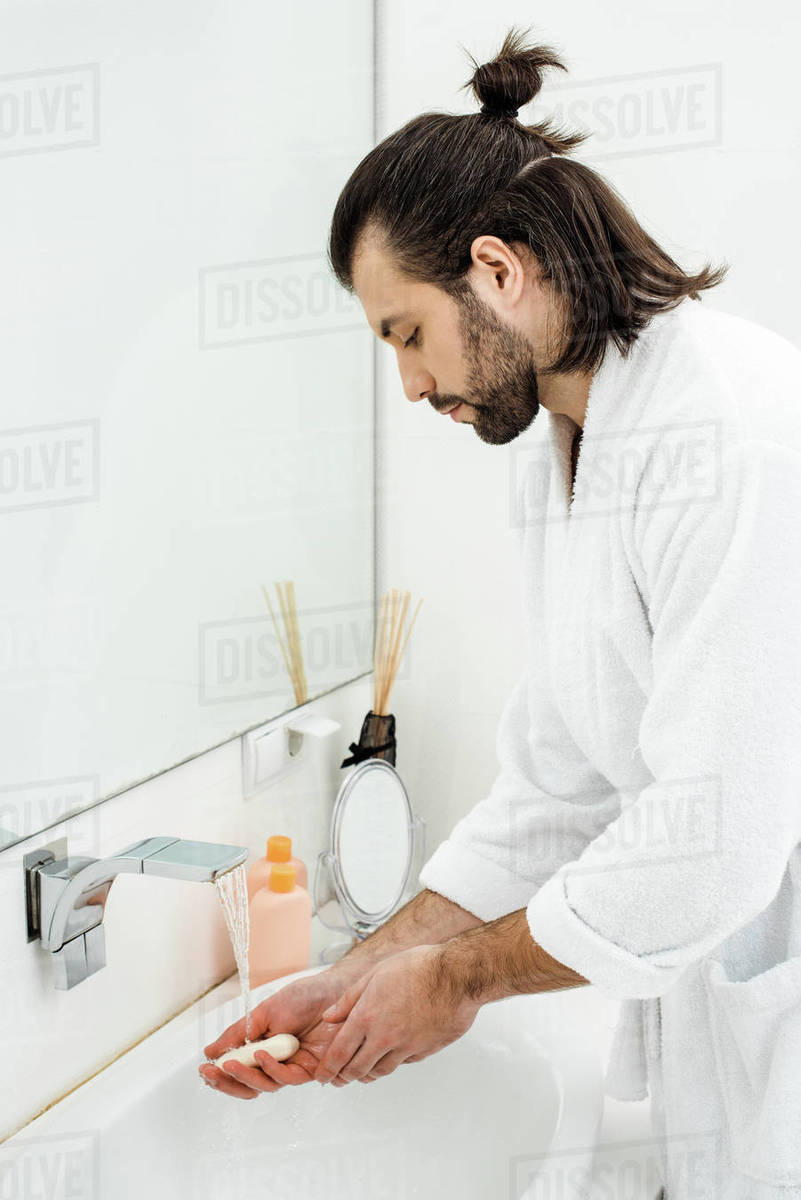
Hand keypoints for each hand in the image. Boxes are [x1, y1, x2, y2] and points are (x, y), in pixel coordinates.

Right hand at [199, 964, 369, 1099]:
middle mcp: (278, 1062)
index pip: (239, 1069)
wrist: (335, 990)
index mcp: (264, 1048)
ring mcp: (295, 1067)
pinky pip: (287, 1078)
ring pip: (265, 1085)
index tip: (203, 1068)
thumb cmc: (304, 997)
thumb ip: (239, 1033)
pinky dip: (271, 1069)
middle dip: (227, 1082)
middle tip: (210, 1074)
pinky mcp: (312, 1070)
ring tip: (230, 1064)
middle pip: (250, 1084)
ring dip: (245, 1076)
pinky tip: (261, 1055)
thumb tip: (210, 1051)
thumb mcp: (265, 1012)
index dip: (221, 1073)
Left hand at [313, 944, 479, 1085]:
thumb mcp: (375, 974)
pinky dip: (392, 1063)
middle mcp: (384, 1038)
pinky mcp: (424, 1051)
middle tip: (337, 1079)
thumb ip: (349, 999)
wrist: (456, 976)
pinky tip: (390, 1056)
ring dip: (366, 1074)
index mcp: (367, 1017)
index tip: (321, 1076)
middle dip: (343, 1077)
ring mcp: (405, 1047)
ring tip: (361, 1072)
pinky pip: (402, 1064)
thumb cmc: (418, 968)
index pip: (339, 1053)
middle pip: (356, 1069)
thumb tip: (329, 1015)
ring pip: (379, 1071)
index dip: (327, 1069)